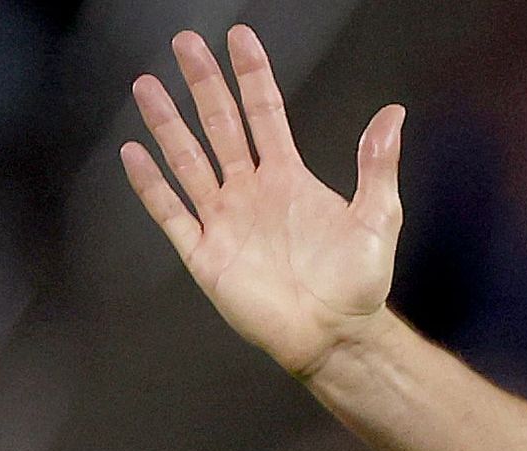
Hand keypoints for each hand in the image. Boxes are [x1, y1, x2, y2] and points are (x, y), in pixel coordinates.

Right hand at [121, 26, 401, 379]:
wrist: (336, 336)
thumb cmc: (358, 284)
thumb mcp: (377, 219)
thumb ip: (377, 166)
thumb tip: (393, 113)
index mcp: (287, 177)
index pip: (264, 114)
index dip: (252, 75)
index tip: (239, 38)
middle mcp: (250, 190)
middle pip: (219, 125)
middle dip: (203, 83)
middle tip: (185, 42)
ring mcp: (224, 219)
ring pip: (188, 159)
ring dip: (168, 123)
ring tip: (146, 85)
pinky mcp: (205, 252)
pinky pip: (171, 212)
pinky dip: (151, 184)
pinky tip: (133, 154)